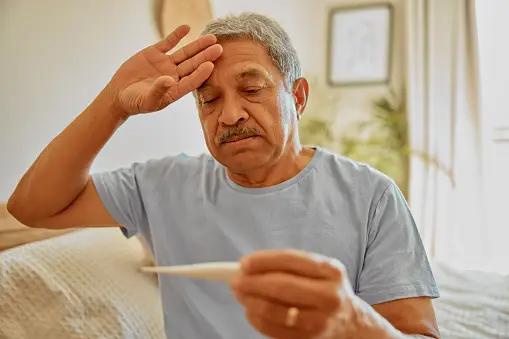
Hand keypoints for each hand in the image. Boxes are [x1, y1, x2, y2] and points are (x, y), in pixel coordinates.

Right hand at [105, 25, 221, 117]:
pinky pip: (168, 42)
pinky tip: (187, 28)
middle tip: (219, 48)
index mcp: (175, 90)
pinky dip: (177, 35)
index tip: (210, 65)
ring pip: (185, 53)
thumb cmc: (134, 102)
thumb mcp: (146, 100)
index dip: (201, 73)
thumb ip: (159, 91)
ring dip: (198, 45)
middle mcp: (174, 76)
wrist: (119, 94)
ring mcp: (166, 64)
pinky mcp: (155, 54)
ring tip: (211, 38)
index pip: (192, 81)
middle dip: (206, 56)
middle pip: (193, 65)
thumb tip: (169, 80)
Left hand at [230, 249, 361, 338]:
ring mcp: (320, 320)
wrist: (351, 323)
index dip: (264, 261)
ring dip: (250, 302)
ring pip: (275, 310)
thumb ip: (288, 265)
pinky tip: (250, 311)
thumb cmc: (325, 290)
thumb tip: (247, 267)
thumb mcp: (318, 270)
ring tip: (240, 295)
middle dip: (252, 282)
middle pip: (282, 286)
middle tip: (235, 281)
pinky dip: (257, 319)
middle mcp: (329, 295)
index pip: (291, 260)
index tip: (243, 263)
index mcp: (331, 270)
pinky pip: (274, 329)